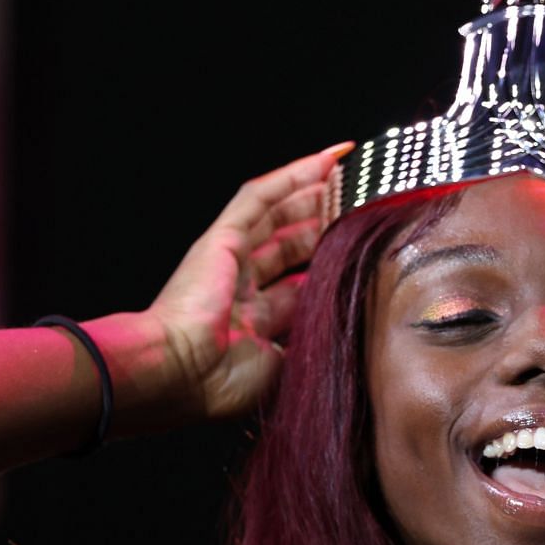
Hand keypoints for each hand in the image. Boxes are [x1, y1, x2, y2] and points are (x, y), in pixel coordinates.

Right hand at [145, 143, 351, 420]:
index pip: (300, 285)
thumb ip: (311, 348)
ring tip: (353, 176)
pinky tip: (326, 160)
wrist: (178, 373)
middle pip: (291, 246)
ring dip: (315, 193)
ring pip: (278, 215)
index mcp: (252, 323)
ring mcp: (229, 259)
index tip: (363, 257)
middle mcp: (240, 287)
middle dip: (327, 226)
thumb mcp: (285, 369)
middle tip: (366, 209)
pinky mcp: (221, 238)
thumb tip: (352, 338)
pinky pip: (259, 197)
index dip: (330, 269)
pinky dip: (293, 175)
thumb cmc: (220, 384)